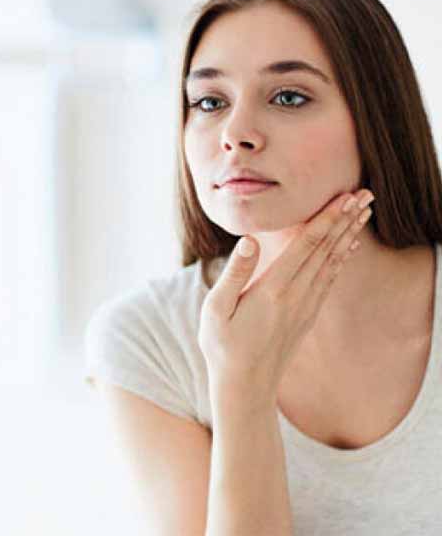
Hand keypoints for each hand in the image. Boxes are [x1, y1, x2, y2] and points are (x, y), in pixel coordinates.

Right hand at [198, 188, 374, 408]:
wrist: (245, 387)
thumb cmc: (223, 347)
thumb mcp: (216, 309)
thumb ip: (234, 273)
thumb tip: (249, 240)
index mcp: (273, 290)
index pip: (306, 246)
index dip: (326, 219)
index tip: (343, 197)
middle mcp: (296, 296)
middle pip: (326, 250)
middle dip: (345, 220)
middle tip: (365, 194)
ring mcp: (304, 307)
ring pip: (332, 264)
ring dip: (348, 236)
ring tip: (363, 214)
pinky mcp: (306, 316)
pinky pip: (329, 281)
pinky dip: (341, 260)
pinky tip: (347, 248)